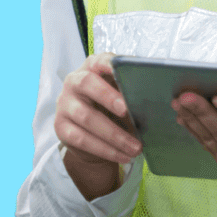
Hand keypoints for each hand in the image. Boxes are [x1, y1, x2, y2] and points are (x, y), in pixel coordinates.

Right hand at [55, 53, 141, 199]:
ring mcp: (64, 105)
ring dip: (114, 135)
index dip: (110, 64)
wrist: (89, 133)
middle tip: (127, 110)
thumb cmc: (110, 108)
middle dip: (108, 97)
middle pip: (87, 84)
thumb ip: (131, 92)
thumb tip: (155, 99)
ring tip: (136, 147)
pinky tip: (123, 156)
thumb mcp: (120, 95)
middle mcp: (73, 82)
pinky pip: (83, 140)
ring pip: (87, 118)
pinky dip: (106, 150)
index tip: (122, 70)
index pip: (98, 60)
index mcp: (91, 68)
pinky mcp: (61, 128)